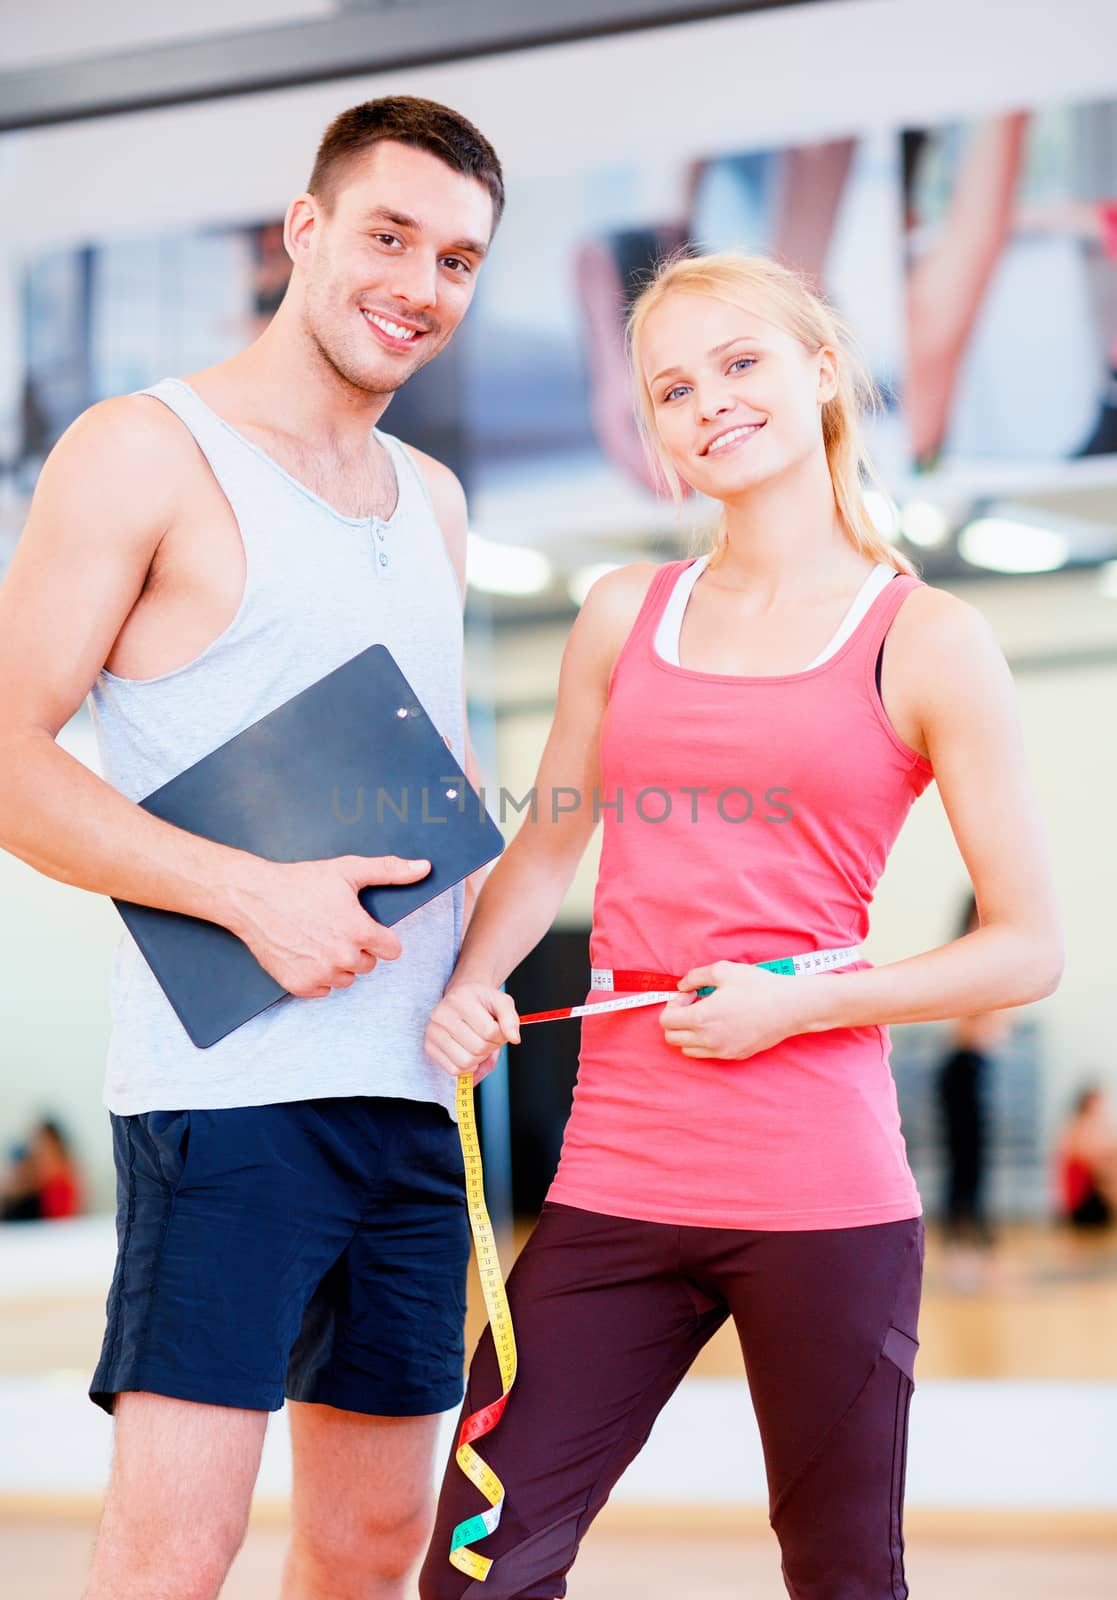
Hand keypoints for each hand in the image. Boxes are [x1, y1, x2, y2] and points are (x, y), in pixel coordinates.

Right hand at [227, 853, 430, 998]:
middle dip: (357, 949)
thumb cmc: (301, 882)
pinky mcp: (300, 986)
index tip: (362, 925)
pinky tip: (305, 952)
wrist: (254, 898)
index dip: (379, 937)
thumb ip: (390, 871)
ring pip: (347, 978)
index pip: (392, 950)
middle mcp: (343, 957)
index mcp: (359, 932)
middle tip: (333, 926)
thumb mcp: (348, 870)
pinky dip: (317, 975)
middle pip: (368, 964)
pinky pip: (323, 989)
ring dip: (338, 964)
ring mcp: (320, 973)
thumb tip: (425, 868)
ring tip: (318, 938)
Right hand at [425, 981, 520, 1079]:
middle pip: (478, 1048)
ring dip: (479, 1059)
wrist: (462, 1000)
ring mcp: (432, 1031)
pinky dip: (467, 1067)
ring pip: (465, 1062)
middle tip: (489, 1037)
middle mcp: (441, 1014)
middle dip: (490, 1047)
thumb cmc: (481, 1003)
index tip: (498, 1028)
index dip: (500, 1035)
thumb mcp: (501, 1002)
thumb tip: (514, 1038)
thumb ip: (511, 1019)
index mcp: (459, 999)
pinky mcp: (429, 1047)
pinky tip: (468, 1052)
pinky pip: (454, 1070)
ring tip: (479, 1044)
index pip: (488, 1031)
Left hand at [658, 959, 814, 1059]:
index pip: (666, 1021)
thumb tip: (682, 985)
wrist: (790, 1007)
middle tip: (694, 1003)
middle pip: (672, 1038)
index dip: (672, 1004)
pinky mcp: (734, 1056)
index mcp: (702, 1019)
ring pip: (687, 1049)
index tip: (689, 994)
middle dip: (676, 1019)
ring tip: (706, 1014)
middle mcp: (708, 1040)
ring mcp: (722, 1051)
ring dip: (688, 1032)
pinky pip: (707, 1054)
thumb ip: (695, 976)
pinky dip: (704, 1041)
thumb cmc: (758, 986)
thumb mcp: (722, 971)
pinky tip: (720, 1024)